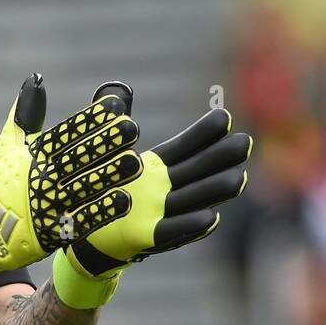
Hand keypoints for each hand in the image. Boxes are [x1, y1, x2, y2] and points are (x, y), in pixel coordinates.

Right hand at [0, 74, 141, 299]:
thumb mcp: (8, 146)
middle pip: (77, 158)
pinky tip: (125, 199)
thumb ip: (24, 113)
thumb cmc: (0, 185)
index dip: (88, 121)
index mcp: (33, 155)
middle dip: (104, 143)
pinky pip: (83, 219)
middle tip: (131, 129)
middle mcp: (42, 178)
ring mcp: (50, 205)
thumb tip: (35, 79)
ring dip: (109, 174)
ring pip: (84, 187)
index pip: (64, 134)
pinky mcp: (56, 231)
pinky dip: (103, 210)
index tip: (113, 107)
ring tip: (134, 162)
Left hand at [52, 98, 251, 308]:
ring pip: (191, 199)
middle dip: (220, 159)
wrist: (80, 230)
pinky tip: (211, 217)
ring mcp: (158, 213)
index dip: (203, 134)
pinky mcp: (145, 236)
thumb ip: (113, 123)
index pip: (184, 147)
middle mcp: (163, 190)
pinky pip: (170, 231)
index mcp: (157, 167)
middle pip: (196, 171)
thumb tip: (118, 89)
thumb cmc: (99, 187)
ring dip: (214, 191)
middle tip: (244, 142)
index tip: (223, 117)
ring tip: (239, 179)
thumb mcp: (104, 152)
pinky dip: (189, 225)